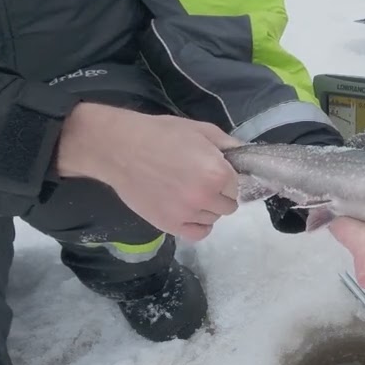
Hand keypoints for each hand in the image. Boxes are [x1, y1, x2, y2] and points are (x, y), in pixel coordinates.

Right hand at [56, 103, 242, 241]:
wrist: (120, 148)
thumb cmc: (160, 134)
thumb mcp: (200, 130)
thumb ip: (227, 145)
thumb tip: (245, 156)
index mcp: (218, 173)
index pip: (237, 185)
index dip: (226, 177)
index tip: (213, 171)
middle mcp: (206, 197)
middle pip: (228, 206)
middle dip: (218, 194)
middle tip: (200, 181)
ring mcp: (188, 214)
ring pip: (213, 219)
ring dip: (206, 209)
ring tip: (187, 193)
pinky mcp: (170, 225)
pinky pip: (198, 234)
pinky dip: (198, 226)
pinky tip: (190, 214)